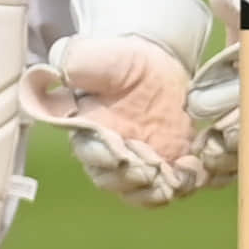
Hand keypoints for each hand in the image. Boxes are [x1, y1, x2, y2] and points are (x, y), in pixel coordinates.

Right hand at [21, 0, 211, 207]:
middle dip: (132, 178)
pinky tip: (193, 166)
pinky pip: (174, 187)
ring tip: (174, 175)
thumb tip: (55, 72)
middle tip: (152, 164)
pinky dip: (185, 184)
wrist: (156, 64)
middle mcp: (108, 155)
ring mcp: (139, 164)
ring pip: (141, 193)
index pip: (88, 152)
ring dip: (156, 190)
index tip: (120, 151)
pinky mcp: (169, 165)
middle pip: (112, 181)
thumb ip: (74, 64)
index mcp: (85, 130)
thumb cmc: (119, 61)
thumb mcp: (94, 55)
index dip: (103, 157)